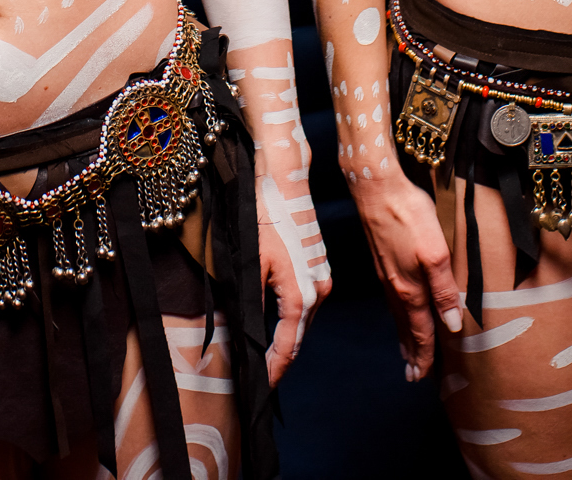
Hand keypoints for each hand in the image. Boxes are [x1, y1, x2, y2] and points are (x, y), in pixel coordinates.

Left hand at [255, 169, 331, 382]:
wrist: (285, 185)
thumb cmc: (265, 219)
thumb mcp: (251, 265)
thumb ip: (252, 305)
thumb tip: (248, 337)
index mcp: (301, 295)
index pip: (287, 347)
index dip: (274, 370)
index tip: (261, 386)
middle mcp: (318, 291)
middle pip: (298, 338)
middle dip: (280, 360)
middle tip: (260, 377)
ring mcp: (323, 279)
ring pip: (304, 323)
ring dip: (287, 341)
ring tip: (266, 357)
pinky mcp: (321, 269)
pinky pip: (308, 306)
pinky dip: (293, 321)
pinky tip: (279, 325)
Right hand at [350, 168, 465, 379]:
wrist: (376, 188)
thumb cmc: (409, 215)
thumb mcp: (436, 253)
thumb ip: (444, 289)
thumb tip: (452, 324)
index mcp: (410, 289)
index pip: (421, 331)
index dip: (425, 355)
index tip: (424, 377)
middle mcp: (395, 287)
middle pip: (406, 328)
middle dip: (411, 353)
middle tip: (413, 376)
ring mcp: (385, 274)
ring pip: (397, 315)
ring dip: (403, 337)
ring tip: (406, 353)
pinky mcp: (381, 260)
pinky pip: (391, 300)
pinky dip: (396, 316)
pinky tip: (398, 312)